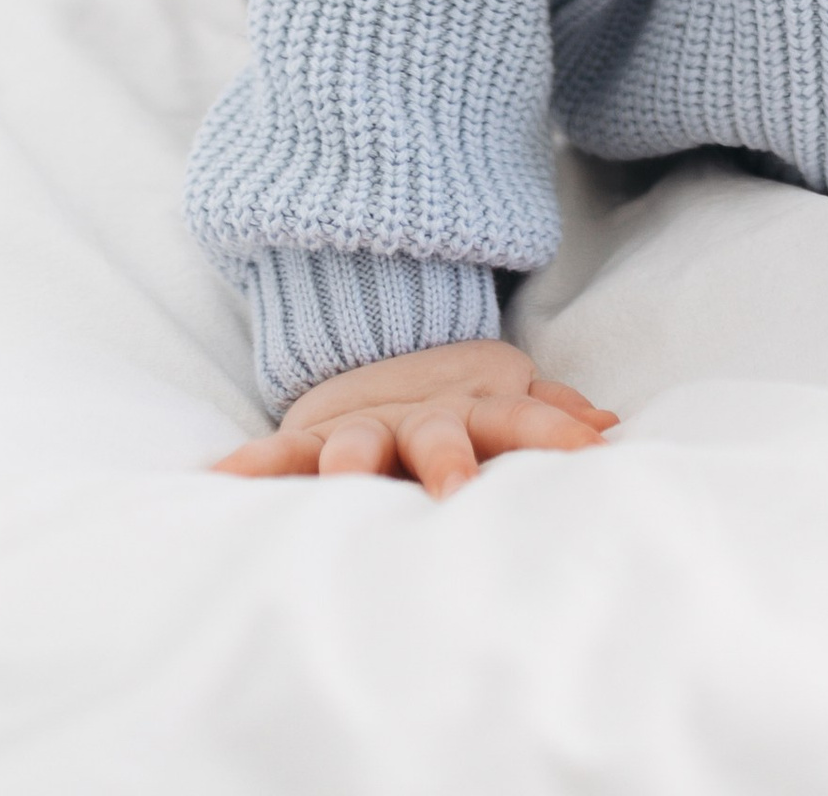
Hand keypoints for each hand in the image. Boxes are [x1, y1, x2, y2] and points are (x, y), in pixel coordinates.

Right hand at [215, 340, 618, 496]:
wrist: (367, 336)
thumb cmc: (451, 399)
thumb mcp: (503, 397)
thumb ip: (551, 410)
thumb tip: (609, 425)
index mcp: (474, 412)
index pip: (522, 420)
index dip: (553, 433)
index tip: (587, 453)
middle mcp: (419, 419)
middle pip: (440, 437)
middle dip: (450, 461)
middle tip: (457, 492)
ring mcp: (361, 427)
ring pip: (354, 444)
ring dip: (347, 461)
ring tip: (338, 476)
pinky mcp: (309, 437)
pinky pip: (277, 454)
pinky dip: (249, 467)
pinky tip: (218, 480)